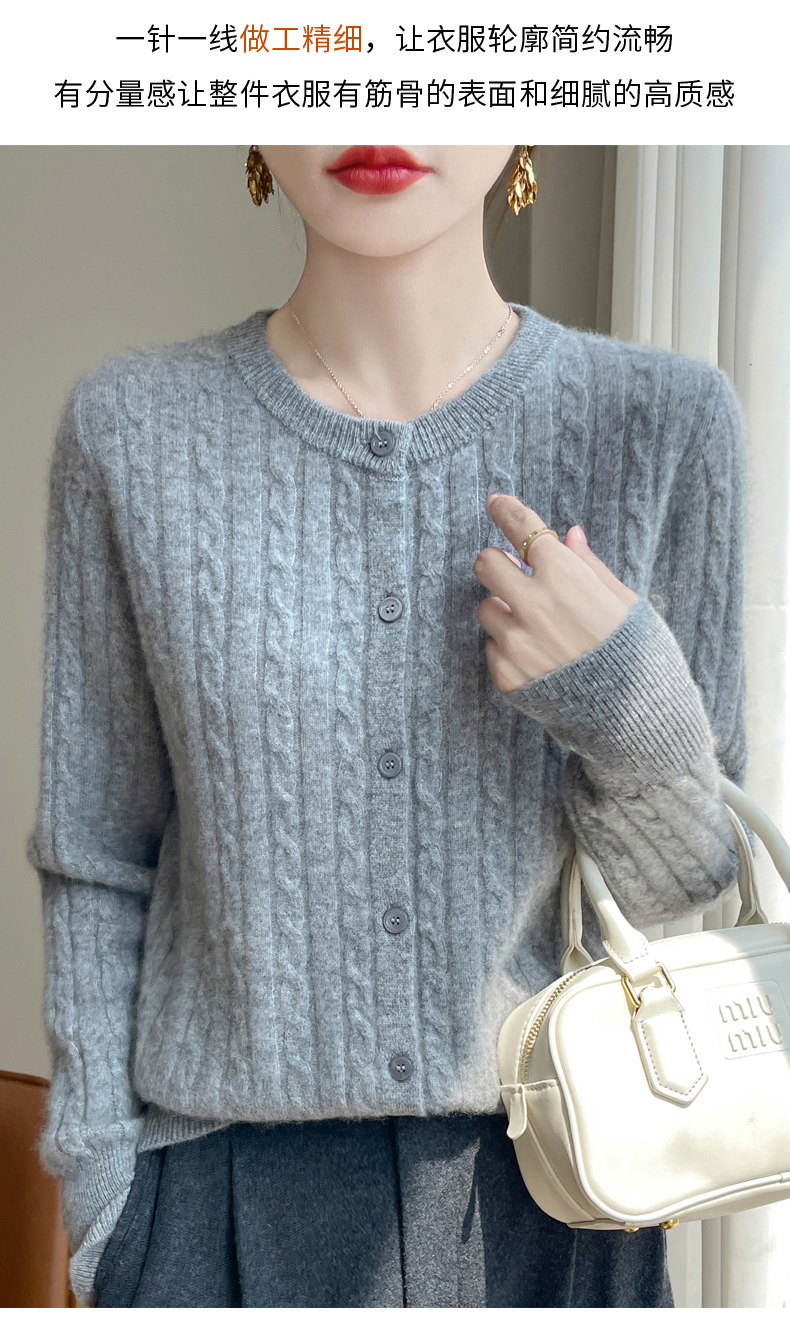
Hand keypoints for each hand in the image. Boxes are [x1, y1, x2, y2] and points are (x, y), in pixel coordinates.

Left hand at [474, 494, 640, 693]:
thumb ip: (589, 567)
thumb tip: (568, 536)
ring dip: (505, 609)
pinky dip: (510, 647)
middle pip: (486, 564)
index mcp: (567, 579)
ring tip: (539, 627)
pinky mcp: (507, 675)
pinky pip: (493, 647)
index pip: (524, 529)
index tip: (497, 503)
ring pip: (486, 607)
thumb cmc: (638, 654)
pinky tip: (541, 658)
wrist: (635, 719)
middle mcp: (534, 607)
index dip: (507, 511)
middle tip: (514, 572)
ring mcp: (517, 643)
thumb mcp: (625, 602)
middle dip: (497, 562)